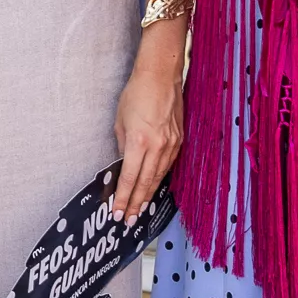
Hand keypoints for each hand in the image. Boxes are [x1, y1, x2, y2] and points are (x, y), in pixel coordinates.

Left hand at [109, 71, 179, 222]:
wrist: (161, 76)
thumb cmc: (136, 94)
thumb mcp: (120, 121)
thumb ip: (123, 145)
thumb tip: (124, 162)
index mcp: (139, 142)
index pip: (129, 178)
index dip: (123, 198)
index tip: (117, 212)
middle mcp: (157, 146)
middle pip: (145, 184)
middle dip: (136, 204)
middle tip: (128, 221)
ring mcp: (171, 144)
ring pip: (158, 177)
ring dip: (148, 195)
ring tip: (139, 210)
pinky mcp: (179, 140)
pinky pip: (168, 165)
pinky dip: (159, 179)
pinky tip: (152, 187)